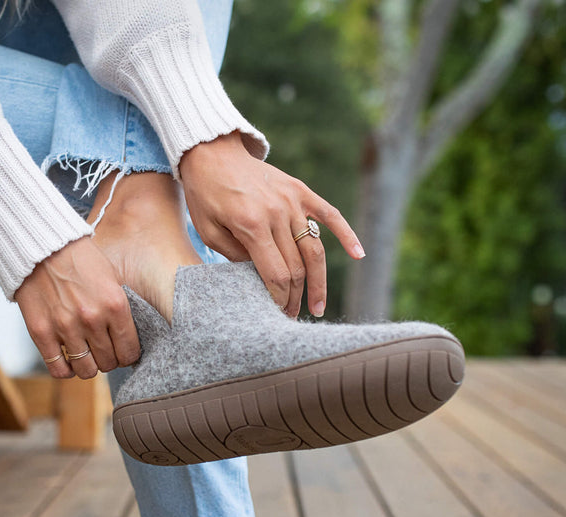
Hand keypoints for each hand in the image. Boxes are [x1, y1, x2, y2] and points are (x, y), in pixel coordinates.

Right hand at [14, 236, 139, 378]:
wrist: (43, 246)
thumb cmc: (81, 260)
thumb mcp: (112, 279)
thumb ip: (120, 310)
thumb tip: (128, 340)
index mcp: (115, 305)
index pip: (130, 352)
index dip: (128, 355)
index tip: (123, 352)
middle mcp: (92, 320)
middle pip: (109, 363)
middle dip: (109, 360)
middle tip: (103, 351)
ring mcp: (66, 328)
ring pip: (87, 371)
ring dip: (89, 366)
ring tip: (87, 355)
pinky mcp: (41, 332)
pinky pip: (59, 369)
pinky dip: (66, 369)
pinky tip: (68, 360)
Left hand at [179, 132, 364, 317]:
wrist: (212, 152)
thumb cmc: (206, 196)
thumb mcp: (210, 232)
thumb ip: (235, 257)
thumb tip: (260, 281)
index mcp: (252, 225)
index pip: (275, 274)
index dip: (279, 298)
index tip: (276, 313)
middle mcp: (277, 213)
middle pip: (296, 267)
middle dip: (295, 297)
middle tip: (291, 315)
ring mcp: (292, 201)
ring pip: (314, 250)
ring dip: (318, 283)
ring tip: (317, 306)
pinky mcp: (300, 191)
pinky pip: (330, 215)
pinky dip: (347, 235)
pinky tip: (359, 255)